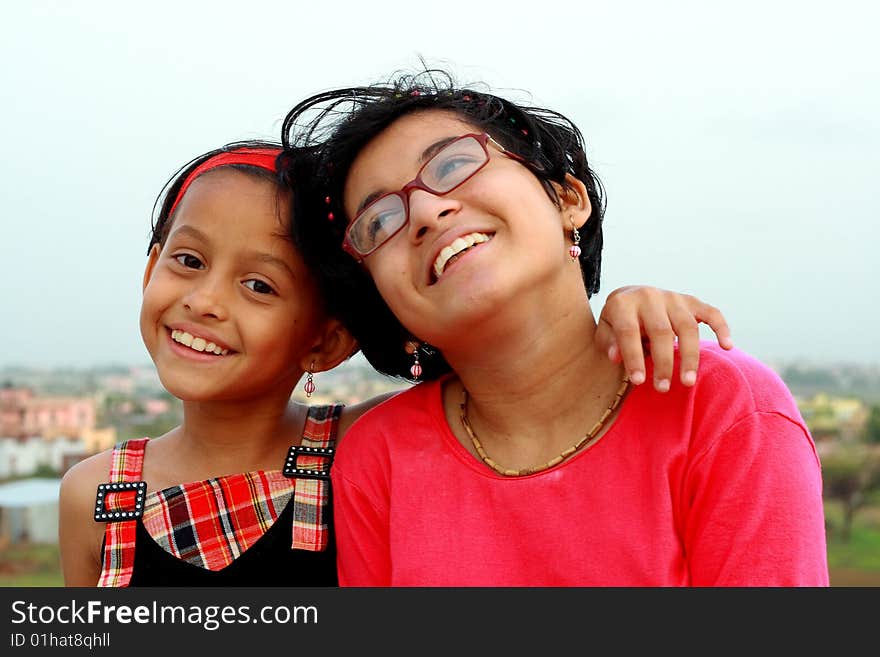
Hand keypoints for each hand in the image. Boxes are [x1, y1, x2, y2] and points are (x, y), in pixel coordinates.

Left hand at [595, 286, 732, 391]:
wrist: (630, 297)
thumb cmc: (617, 323)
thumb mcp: (605, 331)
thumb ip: (609, 343)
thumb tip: (617, 357)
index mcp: (623, 304)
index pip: (629, 331)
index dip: (633, 357)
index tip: (639, 381)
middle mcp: (649, 296)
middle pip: (661, 331)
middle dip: (663, 362)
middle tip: (663, 388)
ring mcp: (673, 297)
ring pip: (688, 326)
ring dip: (690, 356)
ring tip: (688, 382)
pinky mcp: (691, 301)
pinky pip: (711, 312)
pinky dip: (722, 328)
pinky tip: (727, 347)